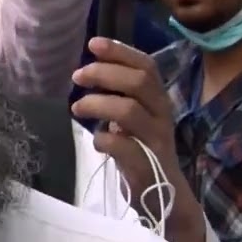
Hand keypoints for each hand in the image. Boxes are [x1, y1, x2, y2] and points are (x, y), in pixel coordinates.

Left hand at [70, 38, 178, 196]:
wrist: (165, 198)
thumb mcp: (133, 120)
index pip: (146, 66)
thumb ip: (119, 97)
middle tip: (77, 76)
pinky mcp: (146, 164)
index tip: (93, 44)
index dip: (121, 51)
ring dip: (97, 104)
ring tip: (77, 108)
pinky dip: (103, 140)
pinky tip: (96, 141)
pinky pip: (122, 146)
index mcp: (158, 100)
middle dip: (104, 73)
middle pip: (138, 81)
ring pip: (129, 110)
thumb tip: (89, 72)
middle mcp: (161, 115)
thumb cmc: (143, 152)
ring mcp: (155, 140)